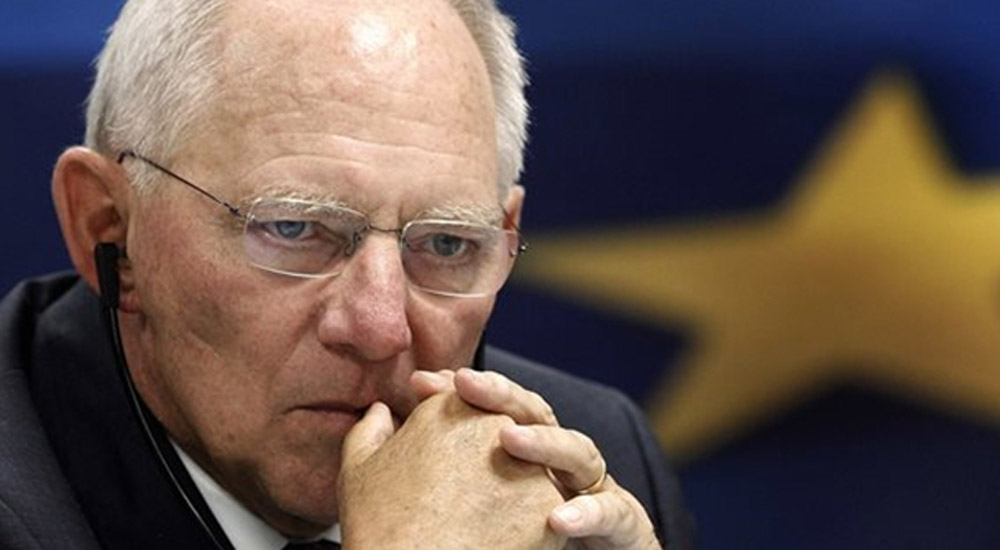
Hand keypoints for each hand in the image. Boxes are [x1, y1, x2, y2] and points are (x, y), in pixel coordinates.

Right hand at [338, 391, 565, 549]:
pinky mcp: (549, 504)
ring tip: (472, 523)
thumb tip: (380, 413)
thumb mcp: (360, 468)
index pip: (465, 407)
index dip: (454, 440)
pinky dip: (524, 526)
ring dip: (508, 492)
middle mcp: (496, 425)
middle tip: (455, 499)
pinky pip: (543, 510)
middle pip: (501, 435)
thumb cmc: (382, 525)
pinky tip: (495, 541)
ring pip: (527, 471)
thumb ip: (372, 429)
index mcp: (451, 407)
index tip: (443, 467)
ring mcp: (528, 462)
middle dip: (485, 461)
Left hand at [412, 369, 661, 549]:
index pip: (498, 409)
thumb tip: (380, 413)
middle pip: (539, 416)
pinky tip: (558, 519)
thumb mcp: (473, 502)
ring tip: (507, 439)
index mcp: (527, 452)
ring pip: (580, 452)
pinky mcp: (624, 524)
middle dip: (503, 396)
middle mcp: (563, 462)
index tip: (423, 383)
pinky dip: (590, 513)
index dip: (465, 392)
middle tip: (464, 384)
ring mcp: (595, 490)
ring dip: (545, 443)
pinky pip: (615, 514)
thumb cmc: (517, 537)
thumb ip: (430, 458)